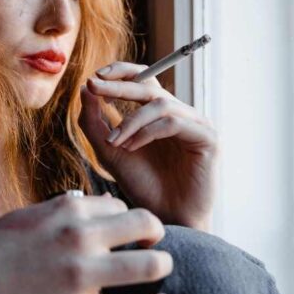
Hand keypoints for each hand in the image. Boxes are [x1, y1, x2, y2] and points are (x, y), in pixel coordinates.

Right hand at [0, 193, 173, 293]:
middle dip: (156, 233)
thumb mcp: (27, 215)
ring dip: (164, 266)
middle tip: (155, 244)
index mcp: (68, 209)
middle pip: (146, 225)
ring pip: (150, 265)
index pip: (120, 205)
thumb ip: (63, 207)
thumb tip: (93, 200)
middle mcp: (81, 237)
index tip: (125, 231)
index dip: (127, 217)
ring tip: (163, 270)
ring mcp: (82, 275)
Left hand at [78, 61, 217, 229]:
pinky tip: (131, 147)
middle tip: (93, 86)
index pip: (142, 80)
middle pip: (150, 85)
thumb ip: (95, 123)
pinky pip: (173, 122)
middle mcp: (179, 114)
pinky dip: (148, 132)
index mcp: (158, 114)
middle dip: (118, 85)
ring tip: (114, 141)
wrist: (167, 220)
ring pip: (160, 104)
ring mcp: (195, 124)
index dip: (120, 73)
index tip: (92, 79)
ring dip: (130, 120)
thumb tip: (85, 89)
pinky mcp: (207, 138)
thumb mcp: (110, 152)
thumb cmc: (144, 187)